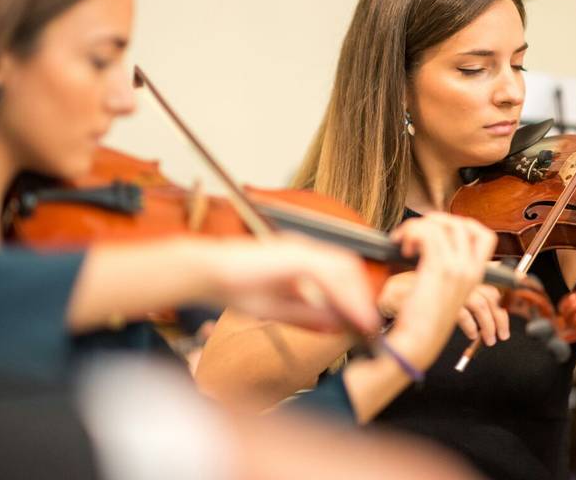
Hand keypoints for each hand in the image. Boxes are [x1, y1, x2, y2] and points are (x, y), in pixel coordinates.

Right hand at [204, 234, 380, 334]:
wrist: (207, 274)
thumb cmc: (235, 288)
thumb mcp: (277, 309)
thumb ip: (306, 315)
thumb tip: (335, 326)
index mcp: (300, 258)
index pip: (340, 271)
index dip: (355, 294)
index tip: (362, 320)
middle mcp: (303, 249)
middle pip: (347, 265)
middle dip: (361, 295)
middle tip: (368, 323)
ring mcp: (299, 249)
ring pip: (342, 266)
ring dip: (355, 295)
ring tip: (361, 321)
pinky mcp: (292, 255)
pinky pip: (326, 273)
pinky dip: (340, 294)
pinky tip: (345, 313)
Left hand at [384, 213, 495, 367]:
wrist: (418, 340)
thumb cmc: (423, 317)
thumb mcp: (443, 289)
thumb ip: (445, 265)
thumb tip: (431, 239)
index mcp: (475, 275)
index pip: (484, 236)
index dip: (462, 225)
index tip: (440, 229)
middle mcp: (470, 269)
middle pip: (462, 224)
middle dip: (437, 220)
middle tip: (417, 231)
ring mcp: (457, 268)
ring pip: (443, 226)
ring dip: (418, 227)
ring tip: (406, 243)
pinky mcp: (438, 269)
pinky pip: (428, 234)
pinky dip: (412, 233)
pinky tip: (404, 249)